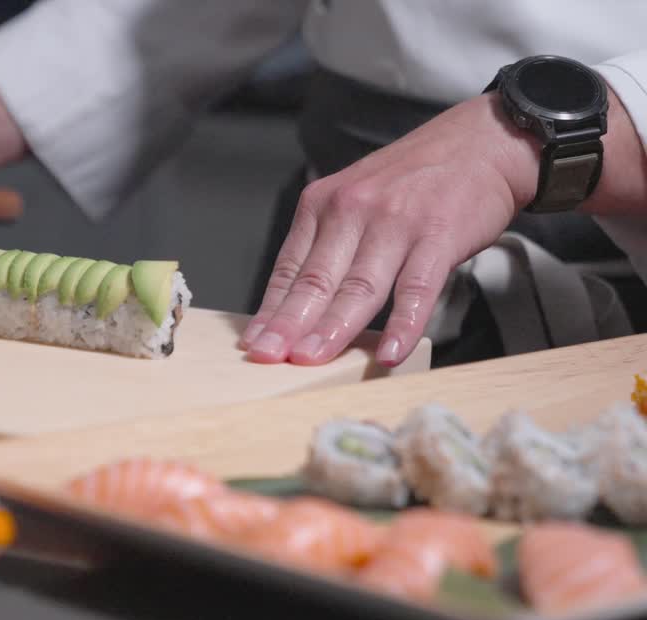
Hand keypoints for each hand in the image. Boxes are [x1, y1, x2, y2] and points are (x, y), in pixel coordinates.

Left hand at [240, 92, 545, 367]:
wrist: (482, 142)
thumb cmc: (415, 179)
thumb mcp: (356, 199)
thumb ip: (330, 244)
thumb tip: (300, 304)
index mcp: (323, 204)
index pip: (289, 268)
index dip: (270, 310)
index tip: (254, 343)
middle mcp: (352, 211)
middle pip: (315, 280)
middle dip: (289, 324)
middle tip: (268, 356)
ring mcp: (395, 224)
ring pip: (358, 287)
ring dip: (333, 328)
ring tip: (312, 359)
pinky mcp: (438, 236)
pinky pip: (415, 288)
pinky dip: (403, 323)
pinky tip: (391, 352)